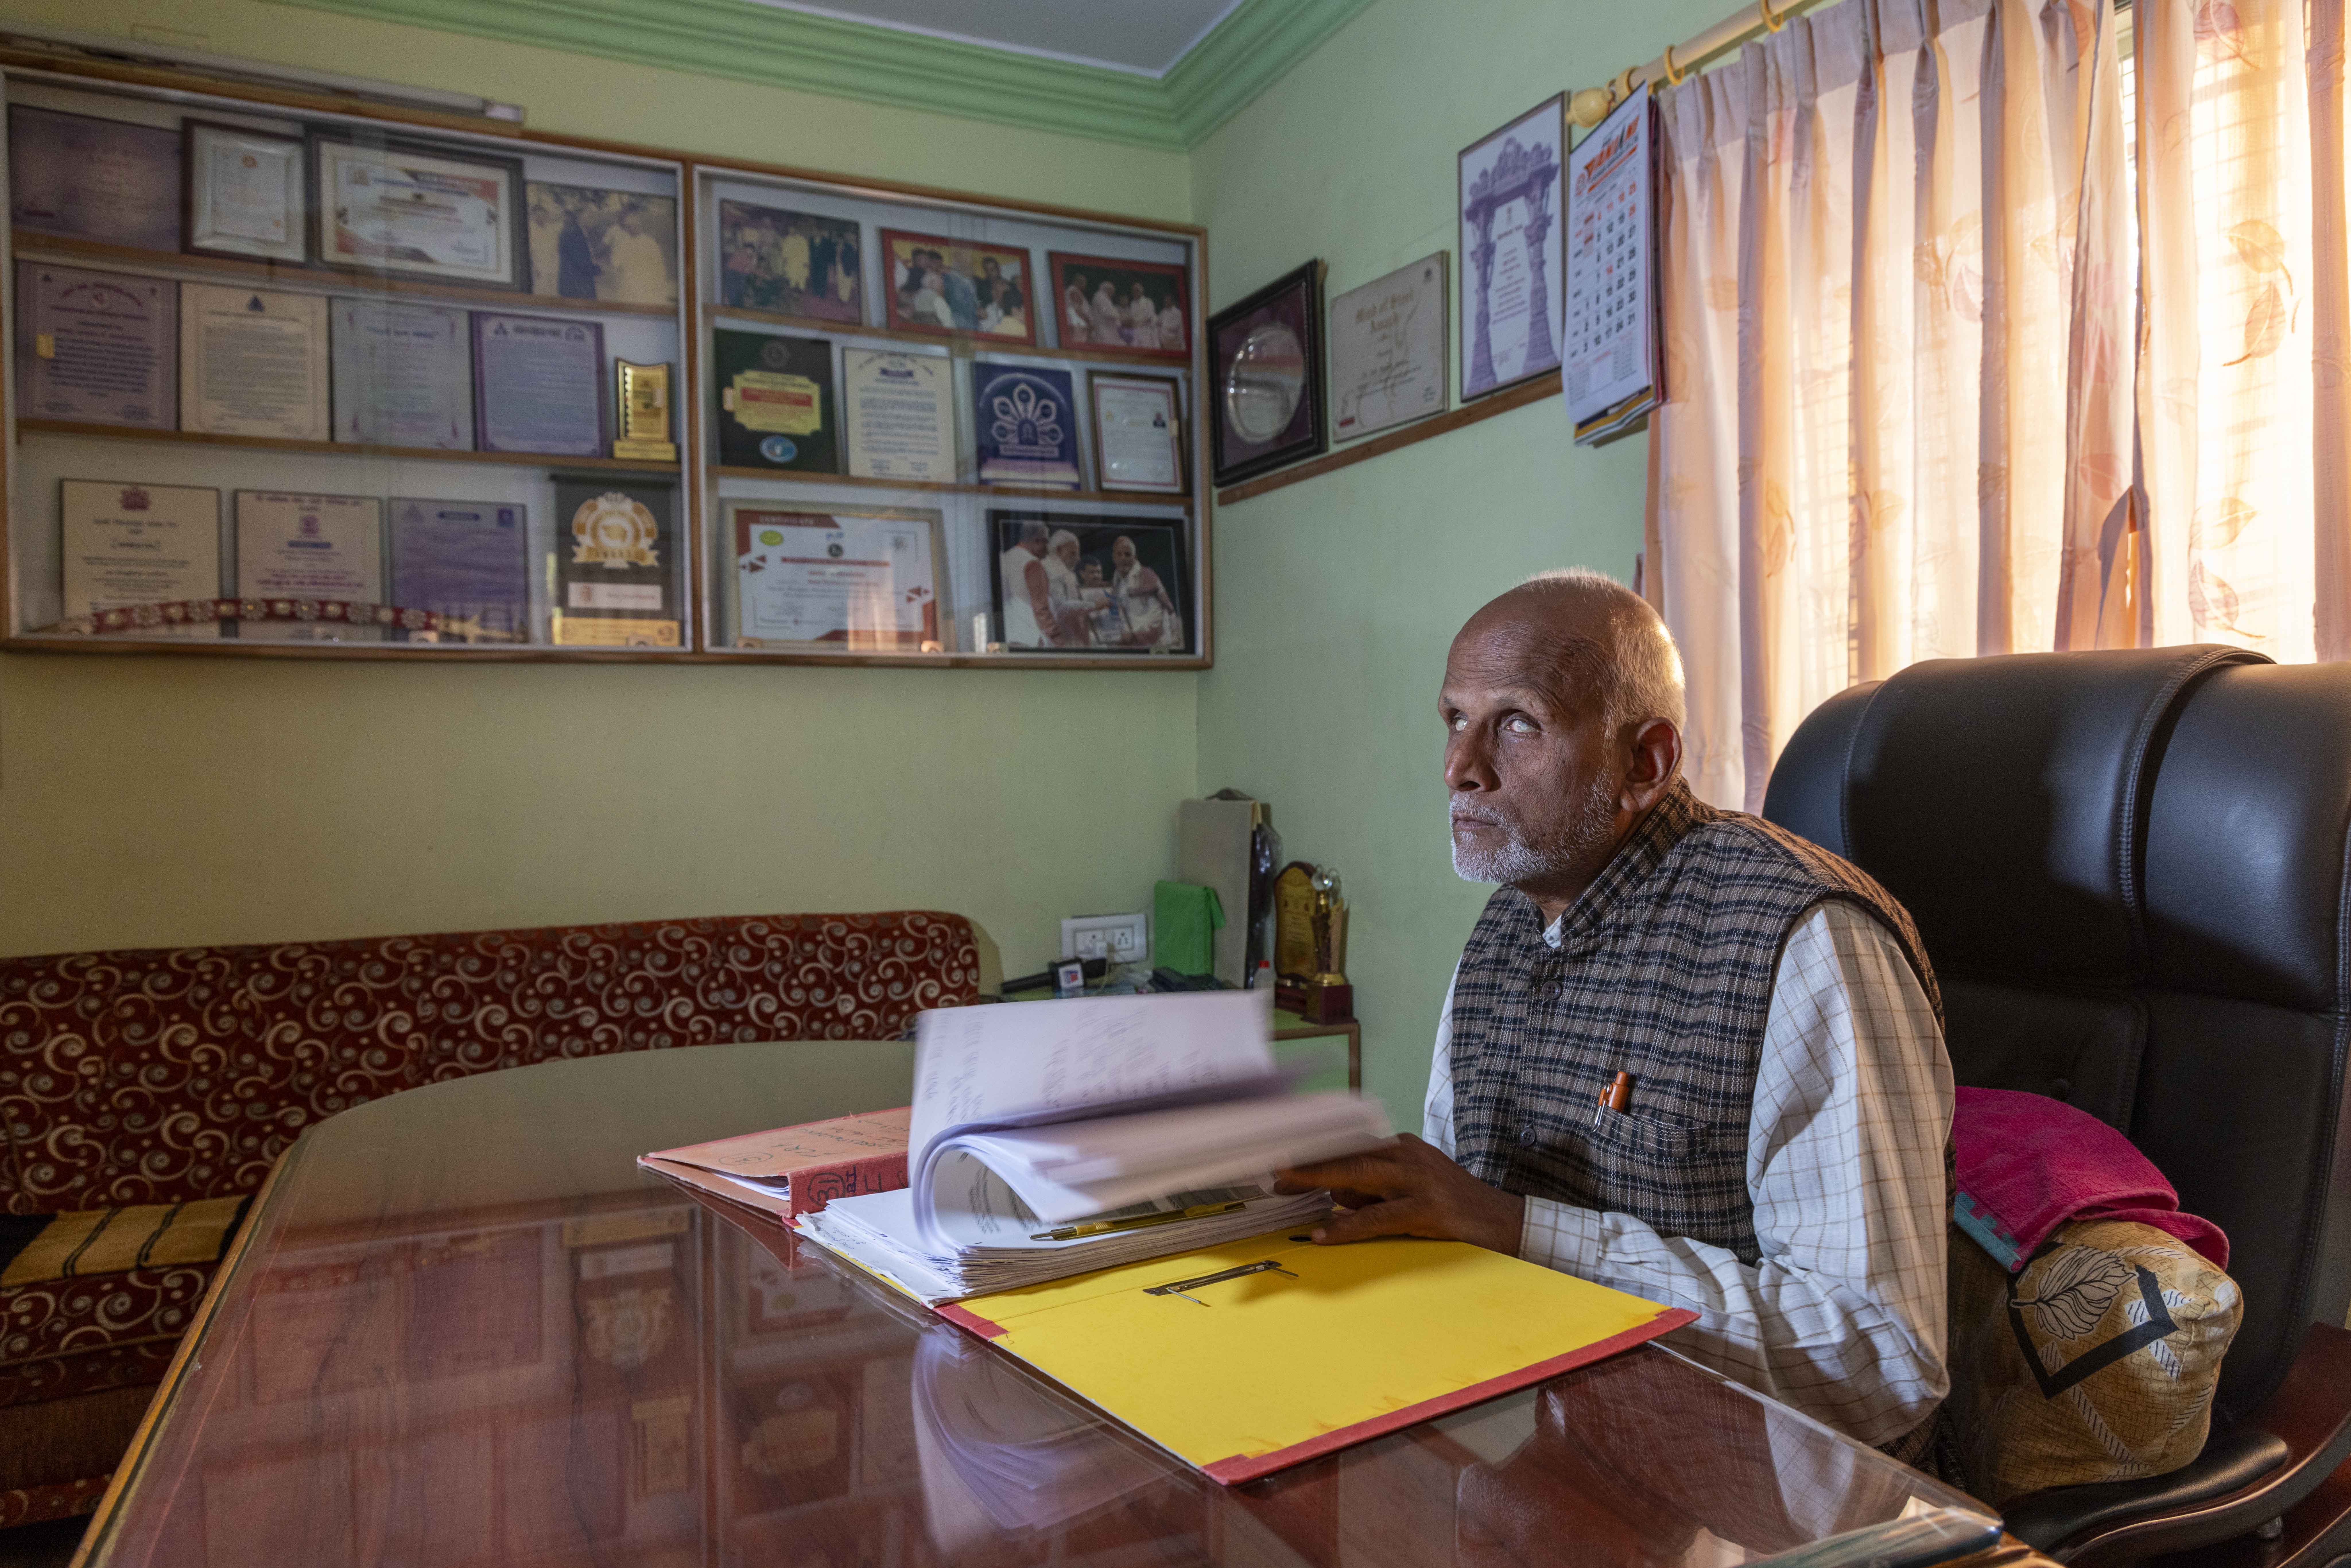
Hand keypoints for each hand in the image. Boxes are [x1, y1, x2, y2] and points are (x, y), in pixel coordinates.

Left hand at [1272, 1134, 1527, 1254]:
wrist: (1499, 1220)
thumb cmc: (1449, 1203)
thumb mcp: (1407, 1187)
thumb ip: (1373, 1189)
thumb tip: (1334, 1197)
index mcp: (1400, 1147)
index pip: (1348, 1144)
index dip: (1313, 1150)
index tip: (1283, 1153)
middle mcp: (1406, 1155)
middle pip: (1347, 1153)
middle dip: (1308, 1160)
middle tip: (1275, 1168)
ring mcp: (1416, 1180)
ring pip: (1358, 1175)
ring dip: (1318, 1180)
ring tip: (1287, 1186)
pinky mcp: (1424, 1209)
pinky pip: (1377, 1218)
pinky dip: (1348, 1227)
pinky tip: (1325, 1234)